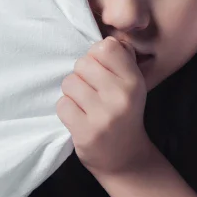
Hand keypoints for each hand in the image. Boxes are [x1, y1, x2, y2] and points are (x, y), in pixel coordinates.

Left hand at [56, 37, 154, 175]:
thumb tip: (105, 38)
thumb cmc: (123, 114)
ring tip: (86, 106)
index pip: (105, 47)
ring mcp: (103, 115)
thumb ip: (120, 61)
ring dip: (72, 94)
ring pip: (69, 83)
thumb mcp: (132, 86)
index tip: (101, 72)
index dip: (97, 57)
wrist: (126, 158)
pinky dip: (67, 110)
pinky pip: (62, 105)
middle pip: (82, 63)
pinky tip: (80, 119)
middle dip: (82, 76)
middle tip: (92, 93)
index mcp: (134, 80)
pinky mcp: (86, 132)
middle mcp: (121, 96)